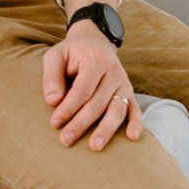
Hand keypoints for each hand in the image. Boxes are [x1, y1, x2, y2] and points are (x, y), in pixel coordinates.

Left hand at [43, 22, 143, 150]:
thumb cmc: (72, 53)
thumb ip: (52, 76)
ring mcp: (124, 84)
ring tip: (94, 147)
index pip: (82, 90)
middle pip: (98, 103)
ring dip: (106, 130)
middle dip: (81, 124)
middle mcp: (114, 73)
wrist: (95, 42)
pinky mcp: (130, 93)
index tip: (54, 123)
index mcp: (95, 61)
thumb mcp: (55, 55)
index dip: (68, 108)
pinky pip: (135, 109)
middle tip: (65, 140)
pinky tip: (131, 138)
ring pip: (117, 110)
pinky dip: (136, 123)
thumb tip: (53, 101)